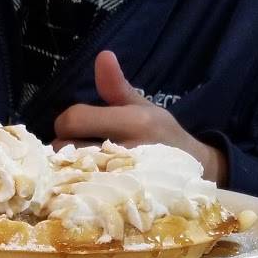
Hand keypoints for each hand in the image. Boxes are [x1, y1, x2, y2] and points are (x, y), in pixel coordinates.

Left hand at [53, 51, 227, 183]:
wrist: (194, 174)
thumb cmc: (162, 137)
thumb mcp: (144, 107)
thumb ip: (117, 86)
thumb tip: (103, 55)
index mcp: (133, 123)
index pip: (74, 118)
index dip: (67, 121)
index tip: (76, 127)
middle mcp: (127, 151)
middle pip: (64, 149)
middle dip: (64, 148)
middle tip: (76, 149)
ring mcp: (122, 181)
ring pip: (70, 174)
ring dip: (68, 170)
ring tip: (81, 167)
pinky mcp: (118, 202)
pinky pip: (82, 197)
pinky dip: (77, 190)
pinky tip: (85, 186)